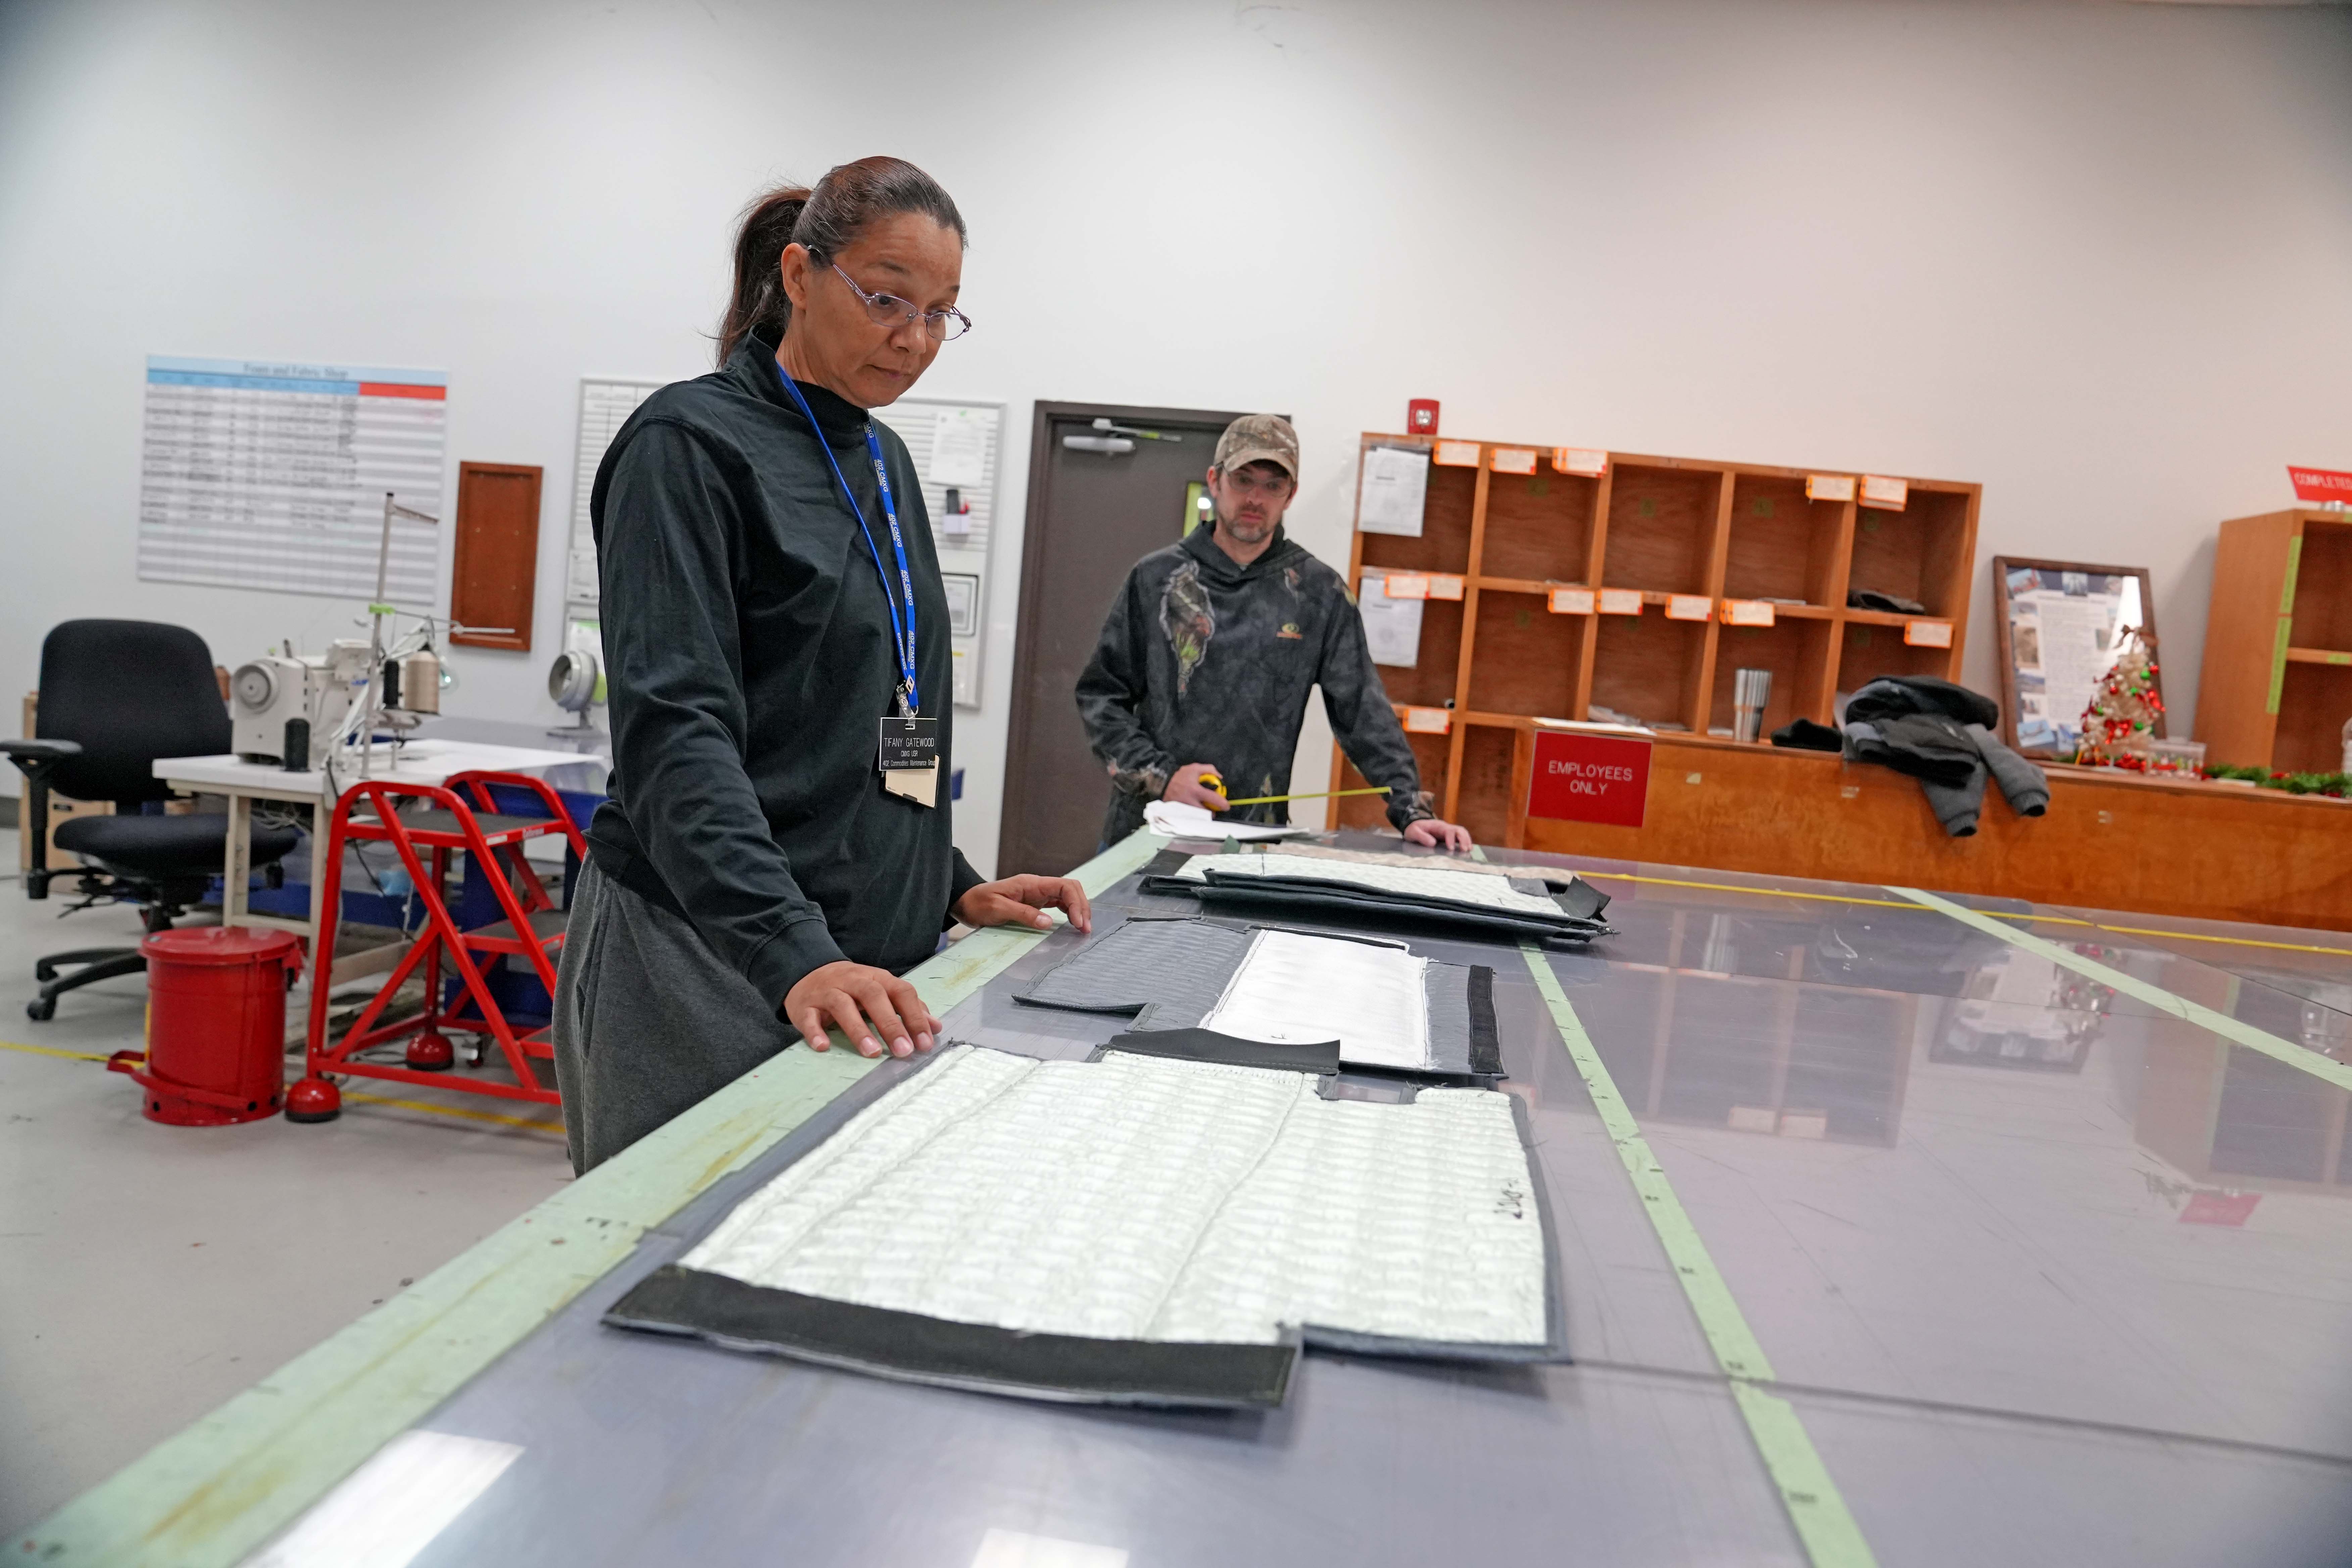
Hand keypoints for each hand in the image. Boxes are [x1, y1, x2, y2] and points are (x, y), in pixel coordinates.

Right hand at [783, 961, 938, 1059]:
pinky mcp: (804, 1006)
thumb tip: (936, 1027)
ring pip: (842, 1005)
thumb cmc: (852, 988)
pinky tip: (823, 1047)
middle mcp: (853, 981)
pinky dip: (815, 1032)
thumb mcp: (882, 991)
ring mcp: (827, 992)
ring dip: (858, 1029)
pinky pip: (809, 1018)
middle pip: (873, 996)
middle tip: (903, 1051)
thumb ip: (908, 1008)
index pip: (901, 992)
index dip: (915, 1016)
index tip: (925, 1043)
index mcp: (877, 978)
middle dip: (890, 1023)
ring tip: (872, 1053)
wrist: (808, 972)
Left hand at [954, 875, 1093, 934]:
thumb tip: (1048, 923)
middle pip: (1070, 889)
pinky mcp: (1035, 902)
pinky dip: (1069, 912)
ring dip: (1078, 910)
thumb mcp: (998, 909)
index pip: (1064, 886)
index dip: (1076, 903)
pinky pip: (1058, 903)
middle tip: (1085, 929)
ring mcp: (1037, 894)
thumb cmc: (979, 903)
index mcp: (1031, 883)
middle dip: (1082, 907)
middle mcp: (1037, 886)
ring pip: (1067, 896)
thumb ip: (1024, 914)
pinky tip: (1072, 923)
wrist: (966, 902)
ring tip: (1083, 929)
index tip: (1078, 923)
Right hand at [1162, 762, 1229, 811]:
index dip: (1222, 804)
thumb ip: (1209, 770)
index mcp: (1195, 790)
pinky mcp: (1178, 812)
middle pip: (1206, 813)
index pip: (1212, 799)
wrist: (1162, 782)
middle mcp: (1189, 801)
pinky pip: (1189, 817)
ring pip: (1198, 817)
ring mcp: (1183, 808)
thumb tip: (1220, 777)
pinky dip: (1194, 815)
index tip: (1226, 806)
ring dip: (1203, 815)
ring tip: (1203, 809)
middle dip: (1211, 813)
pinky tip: (1194, 809)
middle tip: (1213, 810)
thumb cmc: (1180, 775)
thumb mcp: (1195, 768)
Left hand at [1404, 817, 1472, 852]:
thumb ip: (1421, 836)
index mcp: (1438, 826)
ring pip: (1461, 833)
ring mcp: (1448, 832)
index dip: (1451, 839)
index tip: (1451, 848)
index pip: (1448, 831)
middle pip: (1459, 830)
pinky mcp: (1449, 837)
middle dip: (1463, 839)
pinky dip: (1465, 842)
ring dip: (1466, 841)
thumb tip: (1433, 843)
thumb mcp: (1413, 831)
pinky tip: (1467, 850)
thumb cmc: (1414, 829)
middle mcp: (1445, 828)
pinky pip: (1459, 838)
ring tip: (1468, 850)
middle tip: (1465, 850)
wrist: (1414, 826)